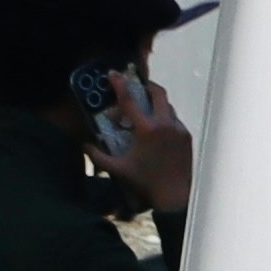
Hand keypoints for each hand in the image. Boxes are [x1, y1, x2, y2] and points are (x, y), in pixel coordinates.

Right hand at [102, 74, 196, 222]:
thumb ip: (98, 156)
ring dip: (155, 105)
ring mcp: (178, 129)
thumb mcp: (118, 170)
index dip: (119, 84)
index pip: (130, 100)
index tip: (113, 73)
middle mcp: (165, 124)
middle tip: (136, 89)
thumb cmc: (144, 183)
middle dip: (145, 86)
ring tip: (145, 114)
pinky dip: (164, 119)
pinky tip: (157, 132)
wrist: (174, 197)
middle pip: (157, 92)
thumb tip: (84, 145)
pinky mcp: (186, 137)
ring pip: (167, 106)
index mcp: (147, 129)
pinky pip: (174, 121)